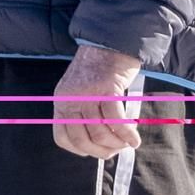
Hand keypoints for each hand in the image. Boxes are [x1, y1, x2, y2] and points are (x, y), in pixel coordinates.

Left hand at [53, 43, 144, 159]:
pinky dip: (127, 133)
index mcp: (61, 102)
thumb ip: (82, 112)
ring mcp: (87, 95)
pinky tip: (134, 139)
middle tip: (117, 151)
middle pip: (82, 139)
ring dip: (117, 143)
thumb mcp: (79, 91)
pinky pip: (116, 120)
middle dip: (102, 151)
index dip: (80, 149)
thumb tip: (97, 141)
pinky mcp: (106, 90)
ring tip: (128, 144)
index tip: (95, 151)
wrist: (110, 43)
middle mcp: (69, 100)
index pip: (62, 138)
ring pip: (101, 131)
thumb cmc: (99, 69)